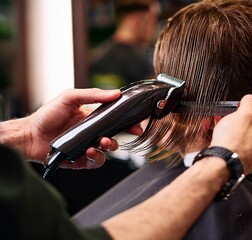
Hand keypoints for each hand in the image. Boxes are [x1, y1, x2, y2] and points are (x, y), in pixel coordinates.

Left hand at [27, 88, 142, 168]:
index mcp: (92, 118)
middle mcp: (91, 133)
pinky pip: (95, 161)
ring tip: (102, 143)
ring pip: (107, 150)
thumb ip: (93, 94)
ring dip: (109, 147)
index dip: (127, 122)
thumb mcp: (70, 98)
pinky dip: (96, 157)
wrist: (30, 135)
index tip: (137, 122)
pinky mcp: (81, 160)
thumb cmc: (47, 115)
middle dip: (123, 136)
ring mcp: (87, 146)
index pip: (115, 120)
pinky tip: (90, 151)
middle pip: (115, 136)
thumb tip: (115, 93)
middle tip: (124, 134)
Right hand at [210, 94, 251, 174]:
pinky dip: (227, 139)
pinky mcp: (239, 162)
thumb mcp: (243, 115)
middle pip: (251, 128)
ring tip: (219, 123)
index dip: (251, 110)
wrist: (219, 163)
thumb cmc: (233, 143)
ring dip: (230, 128)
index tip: (242, 108)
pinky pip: (234, 146)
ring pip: (241, 137)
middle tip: (228, 116)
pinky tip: (218, 135)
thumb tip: (251, 99)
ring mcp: (251, 158)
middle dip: (237, 120)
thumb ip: (249, 103)